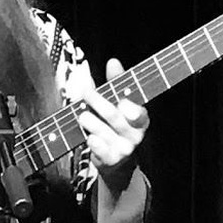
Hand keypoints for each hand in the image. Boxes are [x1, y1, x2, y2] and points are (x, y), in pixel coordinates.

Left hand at [74, 58, 149, 190]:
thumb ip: (115, 83)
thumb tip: (113, 61)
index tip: (122, 102)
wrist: (115, 160)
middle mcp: (135, 133)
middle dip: (99, 102)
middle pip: (115, 116)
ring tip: (83, 116)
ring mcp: (125, 148)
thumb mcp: (117, 103)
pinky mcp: (112, 160)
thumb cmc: (114, 125)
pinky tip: (90, 138)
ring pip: (104, 132)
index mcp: (140, 117)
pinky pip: (101, 150)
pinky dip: (94, 142)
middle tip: (86, 93)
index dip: (132, 107)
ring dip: (91, 122)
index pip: (139, 111)